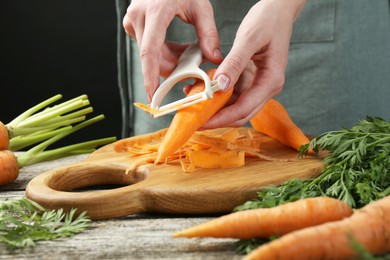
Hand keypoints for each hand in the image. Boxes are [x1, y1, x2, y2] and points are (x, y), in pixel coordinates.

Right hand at [123, 0, 222, 101]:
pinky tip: (175, 48)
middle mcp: (138, 16)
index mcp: (156, 11)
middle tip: (189, 71)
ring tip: (186, 54)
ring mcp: (132, 20)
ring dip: (168, 60)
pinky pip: (147, 47)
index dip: (150, 76)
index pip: (150, 51)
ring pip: (149, 54)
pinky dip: (162, 52)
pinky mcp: (132, 24)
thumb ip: (209, 34)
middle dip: (170, 68)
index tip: (153, 95)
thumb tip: (214, 59)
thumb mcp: (200, 6)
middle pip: (152, 57)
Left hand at [202, 0, 306, 128]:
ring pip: (235, 106)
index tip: (201, 122)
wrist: (278, 10)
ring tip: (193, 104)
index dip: (221, 119)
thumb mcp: (249, 38)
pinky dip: (218, 94)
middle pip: (240, 114)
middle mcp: (266, 87)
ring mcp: (259, 84)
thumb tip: (220, 86)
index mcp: (271, 81)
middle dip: (217, 119)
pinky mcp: (251, 79)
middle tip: (194, 120)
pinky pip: (233, 93)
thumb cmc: (268, 20)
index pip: (243, 109)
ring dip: (216, 108)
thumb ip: (235, 63)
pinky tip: (201, 89)